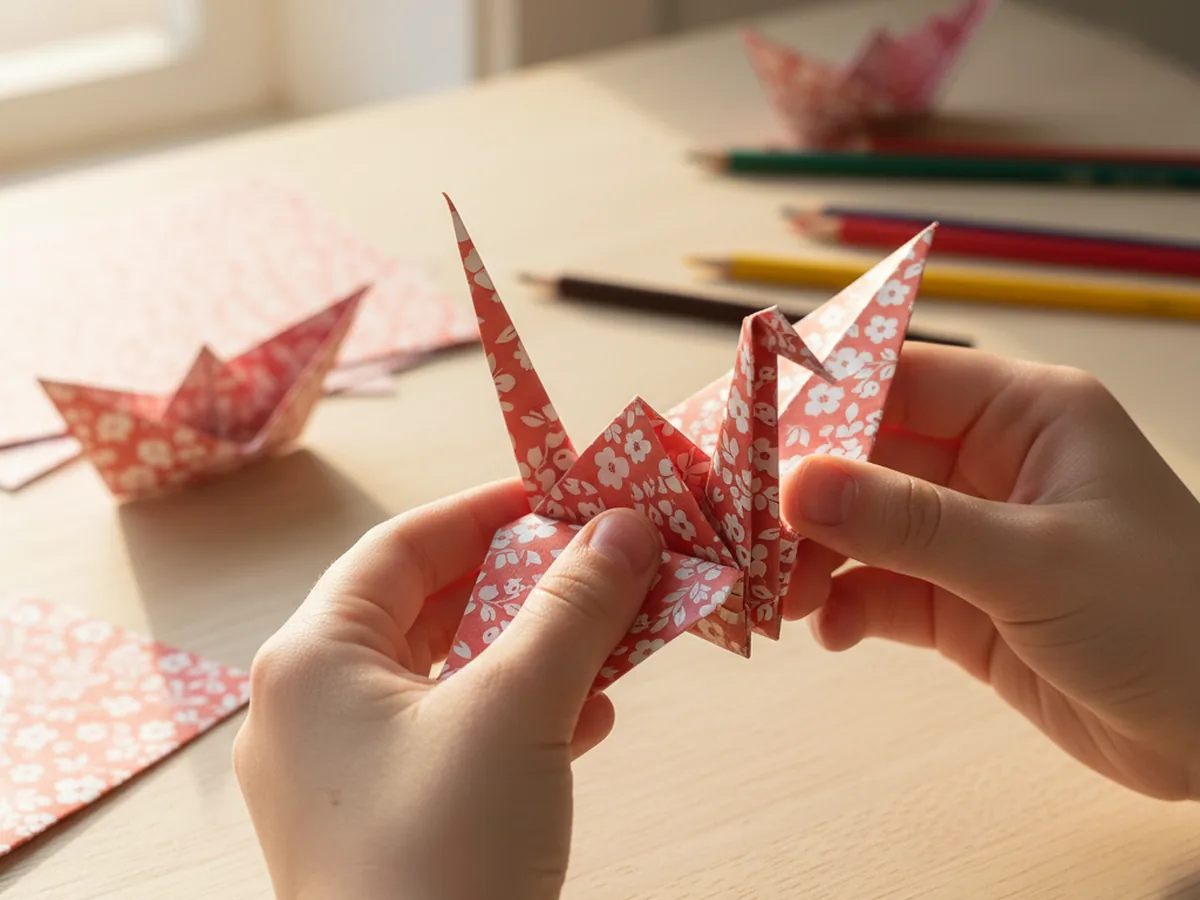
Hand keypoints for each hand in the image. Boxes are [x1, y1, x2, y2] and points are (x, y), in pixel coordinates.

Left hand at [233, 479, 661, 899]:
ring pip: (447, 675)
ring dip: (533, 648)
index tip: (560, 495)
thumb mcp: (517, 711)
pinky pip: (452, 736)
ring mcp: (340, 772)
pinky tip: (587, 715)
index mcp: (311, 661)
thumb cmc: (441, 857)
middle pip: (427, 608)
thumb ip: (573, 609)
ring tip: (611, 630)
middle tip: (597, 560)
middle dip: (523, 583)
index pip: (402, 546)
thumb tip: (624, 528)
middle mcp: (310, 708)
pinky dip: (519, 713)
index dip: (486, 511)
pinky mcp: (380, 823)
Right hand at [780, 344, 1199, 800]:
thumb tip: (797, 485)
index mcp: (1025, 415)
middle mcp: (990, 465)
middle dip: (802, 494)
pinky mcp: (959, 602)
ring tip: (777, 593)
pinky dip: (843, 606)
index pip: (899, 379)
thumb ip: (911, 523)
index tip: (747, 431)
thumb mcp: (1035, 561)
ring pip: (862, 527)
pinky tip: (829, 630)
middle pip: (865, 456)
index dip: (819, 400)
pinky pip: (878, 589)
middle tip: (742, 525)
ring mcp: (971, 536)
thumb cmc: (1171, 621)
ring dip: (812, 557)